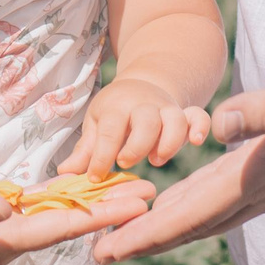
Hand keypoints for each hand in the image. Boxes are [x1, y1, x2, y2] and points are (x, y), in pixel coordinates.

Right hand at [0, 184, 152, 264]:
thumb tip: (7, 203)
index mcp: (3, 241)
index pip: (64, 224)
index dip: (103, 212)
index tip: (140, 203)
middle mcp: (6, 241)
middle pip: (68, 220)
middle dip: (108, 206)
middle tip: (149, 190)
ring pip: (52, 217)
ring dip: (86, 202)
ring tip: (117, 187)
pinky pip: (28, 215)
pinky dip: (52, 202)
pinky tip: (60, 195)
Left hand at [59, 77, 209, 175]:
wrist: (140, 87)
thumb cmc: (113, 113)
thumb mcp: (95, 125)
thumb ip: (84, 151)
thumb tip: (64, 173)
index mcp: (116, 107)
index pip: (110, 130)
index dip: (102, 156)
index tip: (96, 177)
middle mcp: (144, 105)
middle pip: (146, 122)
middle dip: (137, 146)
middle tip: (125, 163)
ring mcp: (167, 108)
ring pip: (175, 120)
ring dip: (168, 143)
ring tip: (155, 160)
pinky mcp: (185, 113)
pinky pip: (199, 116)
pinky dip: (200, 127)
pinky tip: (196, 142)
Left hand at [93, 43, 264, 262]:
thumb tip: (222, 126)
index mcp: (263, 171)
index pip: (193, 212)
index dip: (148, 232)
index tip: (108, 250)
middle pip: (194, 222)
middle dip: (147, 238)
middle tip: (100, 252)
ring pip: (210, 214)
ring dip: (169, 226)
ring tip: (130, 233)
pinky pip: (226, 198)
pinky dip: (195, 205)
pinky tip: (183, 200)